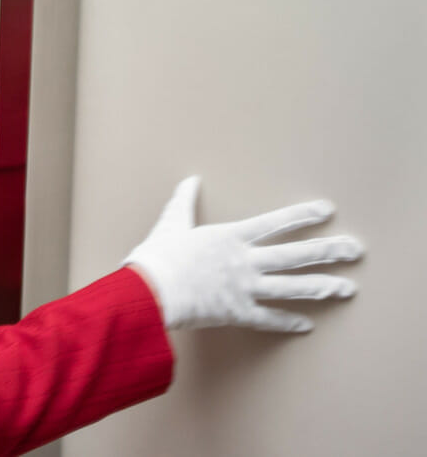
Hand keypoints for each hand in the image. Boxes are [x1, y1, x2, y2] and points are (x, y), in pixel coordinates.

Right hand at [123, 176, 363, 331]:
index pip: (275, 223)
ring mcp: (244, 288)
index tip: (327, 211)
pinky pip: (269, 319)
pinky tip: (307, 325)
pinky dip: (288, 323)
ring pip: (291, 288)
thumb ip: (184, 200)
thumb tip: (190, 180)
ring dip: (321, 287)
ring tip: (346, 288)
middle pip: (295, 255)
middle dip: (328, 252)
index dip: (302, 215)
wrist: (150, 289)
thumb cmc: (159, 255)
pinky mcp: (237, 312)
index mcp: (231, 237)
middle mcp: (245, 261)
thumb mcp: (172, 221)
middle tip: (355, 250)